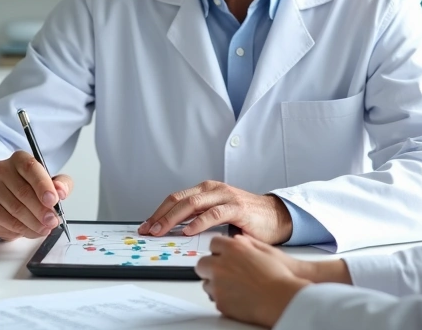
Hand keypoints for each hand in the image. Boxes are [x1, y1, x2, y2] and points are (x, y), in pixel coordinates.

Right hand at [0, 150, 72, 240]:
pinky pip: (7, 220)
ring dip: (34, 222)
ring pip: (16, 208)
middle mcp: (3, 169)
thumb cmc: (32, 189)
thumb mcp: (52, 183)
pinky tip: (33, 231)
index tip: (53, 200)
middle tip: (52, 220)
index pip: (30, 168)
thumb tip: (61, 191)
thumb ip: (61, 184)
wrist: (8, 203)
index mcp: (20, 159)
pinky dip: (24, 229)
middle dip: (41, 210)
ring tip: (45, 228)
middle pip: (23, 191)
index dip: (43, 185)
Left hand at [138, 181, 292, 243]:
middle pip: (179, 200)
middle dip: (161, 216)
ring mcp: (225, 197)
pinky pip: (214, 214)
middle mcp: (213, 189)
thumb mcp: (217, 215)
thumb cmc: (247, 218)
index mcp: (206, 190)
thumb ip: (198, 219)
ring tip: (161, 231)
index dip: (158, 212)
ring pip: (192, 204)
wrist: (276, 217)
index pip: (176, 199)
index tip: (146, 226)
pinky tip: (188, 231)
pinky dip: (199, 222)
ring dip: (173, 219)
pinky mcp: (237, 208)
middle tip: (148, 230)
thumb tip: (173, 232)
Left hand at [195, 235, 309, 327]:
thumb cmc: (278, 276)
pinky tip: (237, 297)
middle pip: (203, 263)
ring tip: (234, 286)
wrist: (282, 299)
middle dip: (210, 267)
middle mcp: (221, 266)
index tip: (220, 254)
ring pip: (206, 283)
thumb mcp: (264, 250)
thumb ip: (246, 243)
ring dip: (216, 283)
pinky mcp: (220, 302)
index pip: (213, 244)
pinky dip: (223, 298)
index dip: (218, 250)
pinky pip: (215, 299)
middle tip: (221, 271)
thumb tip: (237, 240)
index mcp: (232, 249)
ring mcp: (218, 285)